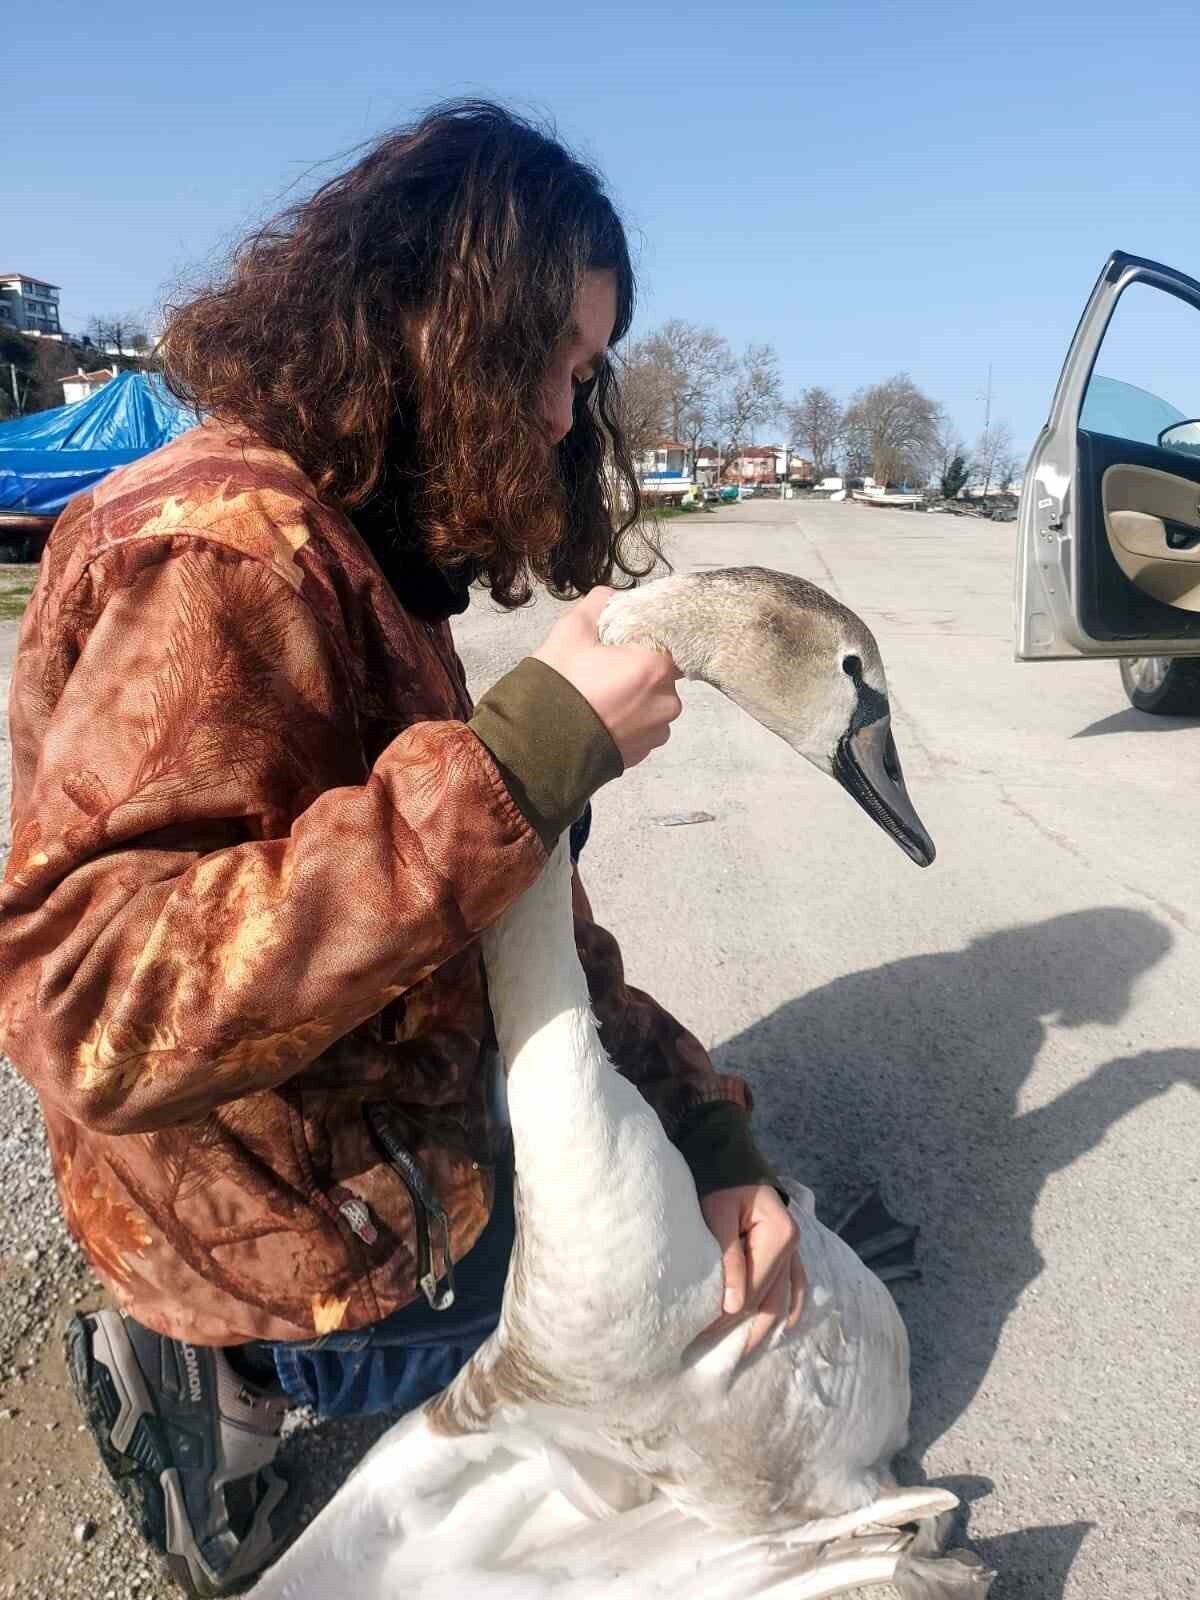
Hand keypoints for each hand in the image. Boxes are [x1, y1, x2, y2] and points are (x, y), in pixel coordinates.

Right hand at [533, 588, 681, 767]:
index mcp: (656, 667)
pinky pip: (643, 730)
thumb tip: (612, 597)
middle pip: (661, 677)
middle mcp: (667, 701)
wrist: (540, 746)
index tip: (623, 644)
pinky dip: (628, 723)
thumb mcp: (572, 631)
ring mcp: (657, 732)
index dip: (646, 642)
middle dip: (639, 672)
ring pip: (653, 705)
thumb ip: (599, 605)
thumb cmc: (560, 685)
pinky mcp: (644, 754)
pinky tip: (601, 720)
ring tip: (600, 700)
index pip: (668, 644)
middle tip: (605, 672)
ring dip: (635, 700)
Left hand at [700, 1184, 805, 1355]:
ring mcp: (794, 1248)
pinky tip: (782, 1329)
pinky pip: (796, 1285)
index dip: (731, 1314)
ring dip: (767, 1327)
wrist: (729, 1158)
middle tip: (721, 1358)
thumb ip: (729, 1259)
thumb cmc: (720, 1183)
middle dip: (747, 1328)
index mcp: (780, 1234)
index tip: (705, 1335)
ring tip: (744, 1354)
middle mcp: (793, 1244)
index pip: (756, 1287)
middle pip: (772, 1297)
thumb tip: (734, 1307)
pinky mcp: (788, 1250)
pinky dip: (790, 1308)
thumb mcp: (718, 1215)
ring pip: (786, 1298)